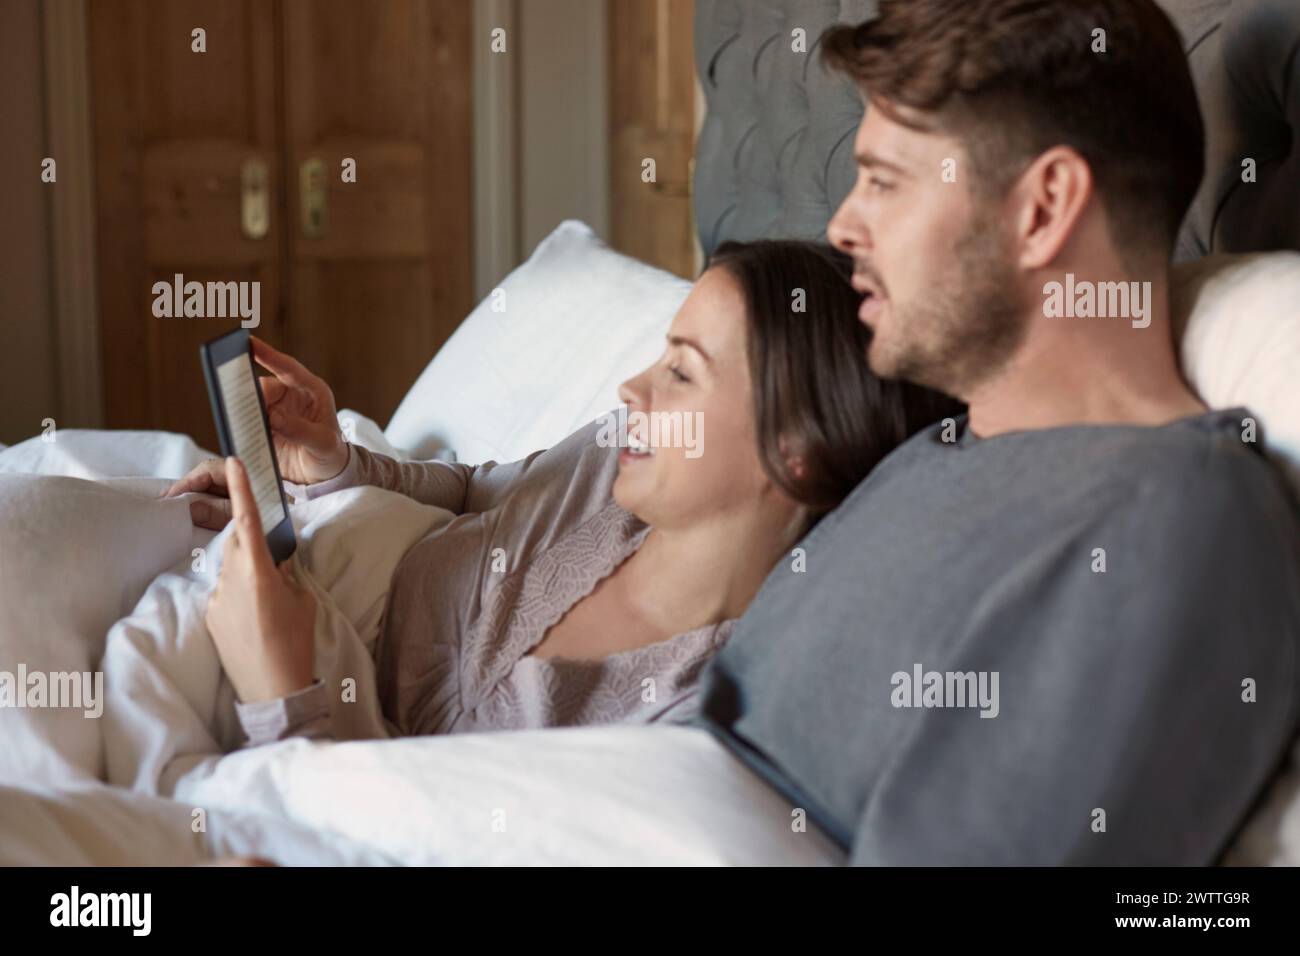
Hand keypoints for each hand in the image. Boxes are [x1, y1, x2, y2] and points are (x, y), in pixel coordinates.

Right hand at [161, 336, 347, 527]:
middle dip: (247, 391)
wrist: (324, 474)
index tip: (249, 342)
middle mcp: (291, 396)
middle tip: (231, 393)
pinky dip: (239, 426)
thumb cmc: (331, 453)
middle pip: (262, 388)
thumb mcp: (323, 443)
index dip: (269, 355)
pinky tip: (232, 430)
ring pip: (251, 404)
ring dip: (241, 409)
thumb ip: (301, 430)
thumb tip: (273, 417)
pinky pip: (247, 422)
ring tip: (231, 415)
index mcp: (311, 391)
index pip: (288, 368)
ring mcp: (275, 411)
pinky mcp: (263, 427)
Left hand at [205, 457, 316, 703]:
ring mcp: (217, 600)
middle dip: (251, 540)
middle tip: (272, 559)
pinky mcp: (211, 617)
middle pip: (237, 543)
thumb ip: (287, 573)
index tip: (234, 462)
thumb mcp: (302, 601)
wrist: (274, 690)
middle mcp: (232, 581)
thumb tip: (277, 559)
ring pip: (231, 569)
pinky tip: (258, 618)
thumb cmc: (295, 644)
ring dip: (249, 572)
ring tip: (270, 603)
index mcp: (258, 573)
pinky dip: (241, 594)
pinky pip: (225, 592)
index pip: (247, 521)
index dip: (241, 489)